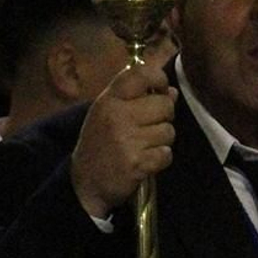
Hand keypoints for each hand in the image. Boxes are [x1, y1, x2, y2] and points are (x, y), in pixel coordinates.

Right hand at [70, 58, 175, 218]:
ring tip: (145, 145)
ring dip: (162, 140)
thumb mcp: (107, 113)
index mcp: (109, 99)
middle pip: (164, 105)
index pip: (142, 74)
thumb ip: (136, 98)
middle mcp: (118, 116)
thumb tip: (171, 92)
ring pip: (168, 131)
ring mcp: (128, 140)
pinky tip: (147, 160)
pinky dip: (161, 159)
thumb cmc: (99, 145)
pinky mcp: (137, 164)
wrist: (85, 184)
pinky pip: (166, 154)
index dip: (159, 79)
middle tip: (152, 126)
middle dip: (165, 116)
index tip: (161, 90)